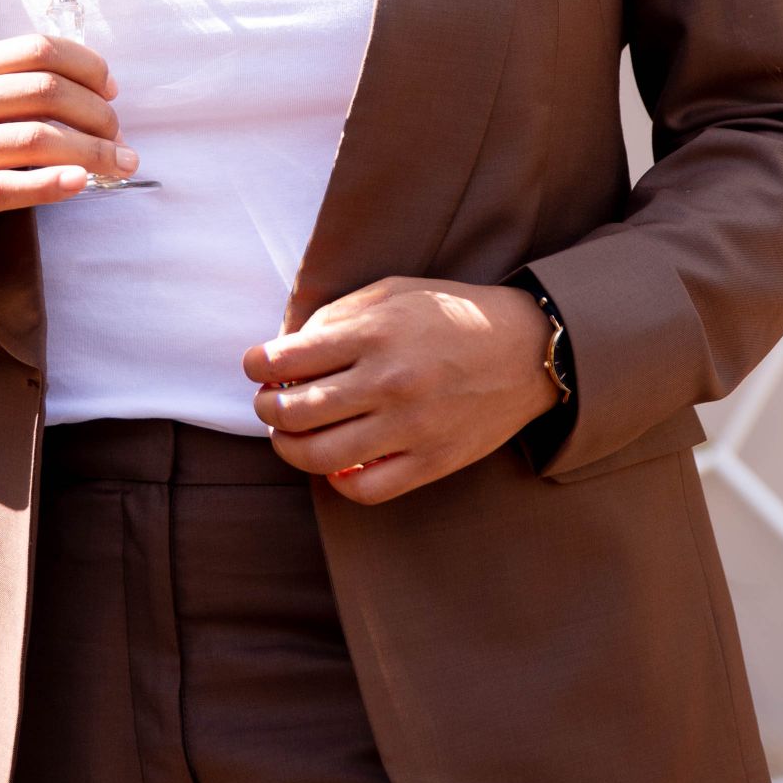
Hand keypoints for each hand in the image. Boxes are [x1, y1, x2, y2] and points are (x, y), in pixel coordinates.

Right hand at [0, 33, 137, 256]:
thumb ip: (18, 87)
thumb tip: (102, 94)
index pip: (38, 49)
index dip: (87, 66)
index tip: (112, 91)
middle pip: (44, 92)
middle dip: (97, 113)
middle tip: (120, 136)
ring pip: (35, 140)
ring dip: (92, 152)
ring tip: (121, 163)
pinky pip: (8, 187)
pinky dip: (51, 184)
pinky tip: (80, 183)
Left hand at [243, 277, 559, 506]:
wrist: (527, 349)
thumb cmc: (452, 314)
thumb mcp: (392, 293)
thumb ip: (337, 316)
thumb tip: (285, 349)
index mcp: (377, 333)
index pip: (289, 358)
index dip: (257, 364)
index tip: (255, 366)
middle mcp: (390, 382)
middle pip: (295, 412)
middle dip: (267, 409)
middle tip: (269, 402)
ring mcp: (411, 427)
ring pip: (321, 457)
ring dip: (290, 449)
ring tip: (289, 436)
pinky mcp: (432, 462)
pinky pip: (366, 490)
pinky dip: (339, 482)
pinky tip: (335, 464)